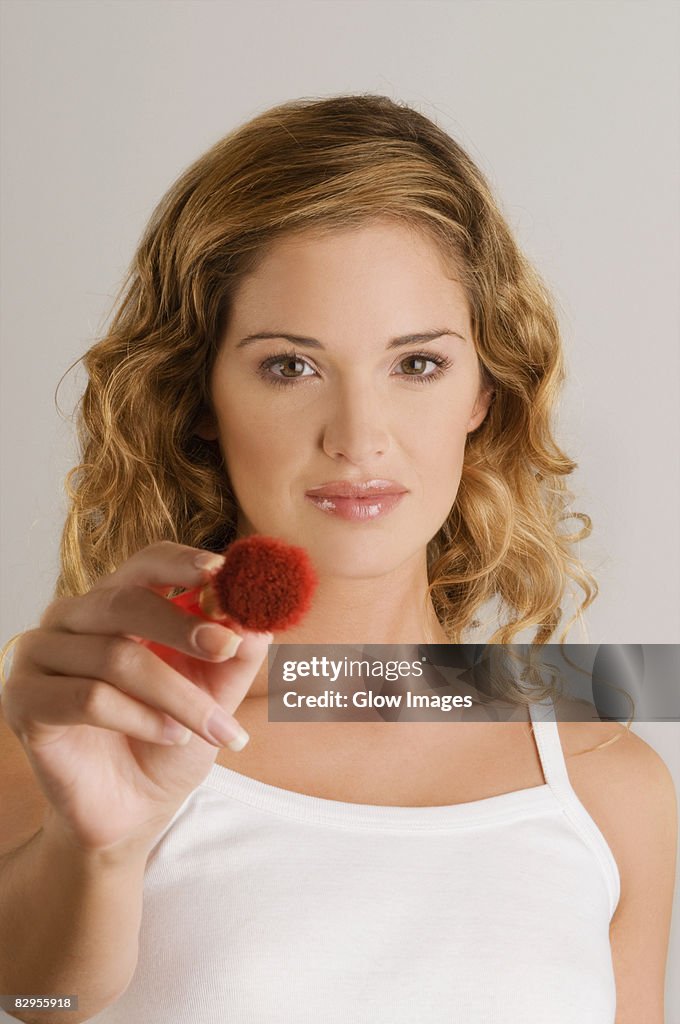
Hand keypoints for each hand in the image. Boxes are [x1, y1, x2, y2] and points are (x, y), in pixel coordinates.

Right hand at [1, 542, 269, 856]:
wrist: (134, 809)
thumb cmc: (171, 739)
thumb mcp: (217, 694)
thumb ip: (236, 652)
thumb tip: (258, 616)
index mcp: (117, 601)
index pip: (146, 563)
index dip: (182, 563)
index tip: (223, 572)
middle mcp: (73, 617)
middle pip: (126, 600)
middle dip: (184, 626)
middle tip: (228, 647)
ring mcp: (40, 654)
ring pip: (116, 657)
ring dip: (176, 696)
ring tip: (211, 727)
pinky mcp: (23, 699)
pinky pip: (89, 697)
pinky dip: (140, 719)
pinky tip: (169, 737)